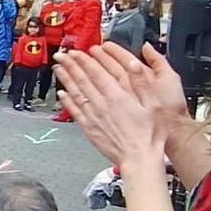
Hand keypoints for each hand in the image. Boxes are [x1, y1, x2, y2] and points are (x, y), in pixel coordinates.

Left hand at [55, 45, 171, 168]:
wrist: (139, 159)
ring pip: (75, 93)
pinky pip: (74, 111)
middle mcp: (102, 104)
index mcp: (117, 96)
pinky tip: (62, 94)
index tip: (76, 51)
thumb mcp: (153, 104)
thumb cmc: (149, 134)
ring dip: (65, 79)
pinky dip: (67, 101)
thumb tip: (134, 63)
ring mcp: (93, 117)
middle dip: (70, 65)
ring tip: (58, 69)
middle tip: (61, 55)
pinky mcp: (89, 129)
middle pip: (82, 80)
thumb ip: (141, 82)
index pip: (96, 72)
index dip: (84, 60)